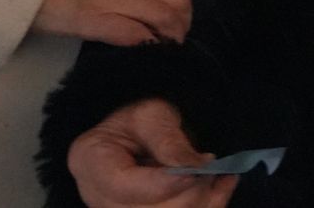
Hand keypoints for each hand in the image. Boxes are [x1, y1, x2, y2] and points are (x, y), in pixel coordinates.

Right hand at [68, 99, 237, 207]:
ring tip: (216, 173)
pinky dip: (208, 205)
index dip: (161, 184)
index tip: (196, 172)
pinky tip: (223, 185)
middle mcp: (97, 197)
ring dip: (198, 200)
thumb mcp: (151, 115)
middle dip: (186, 193)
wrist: (140, 133)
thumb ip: (168, 141)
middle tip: (211, 167)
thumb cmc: (139, 119)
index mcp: (90, 162)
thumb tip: (194, 168)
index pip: (122, 186)